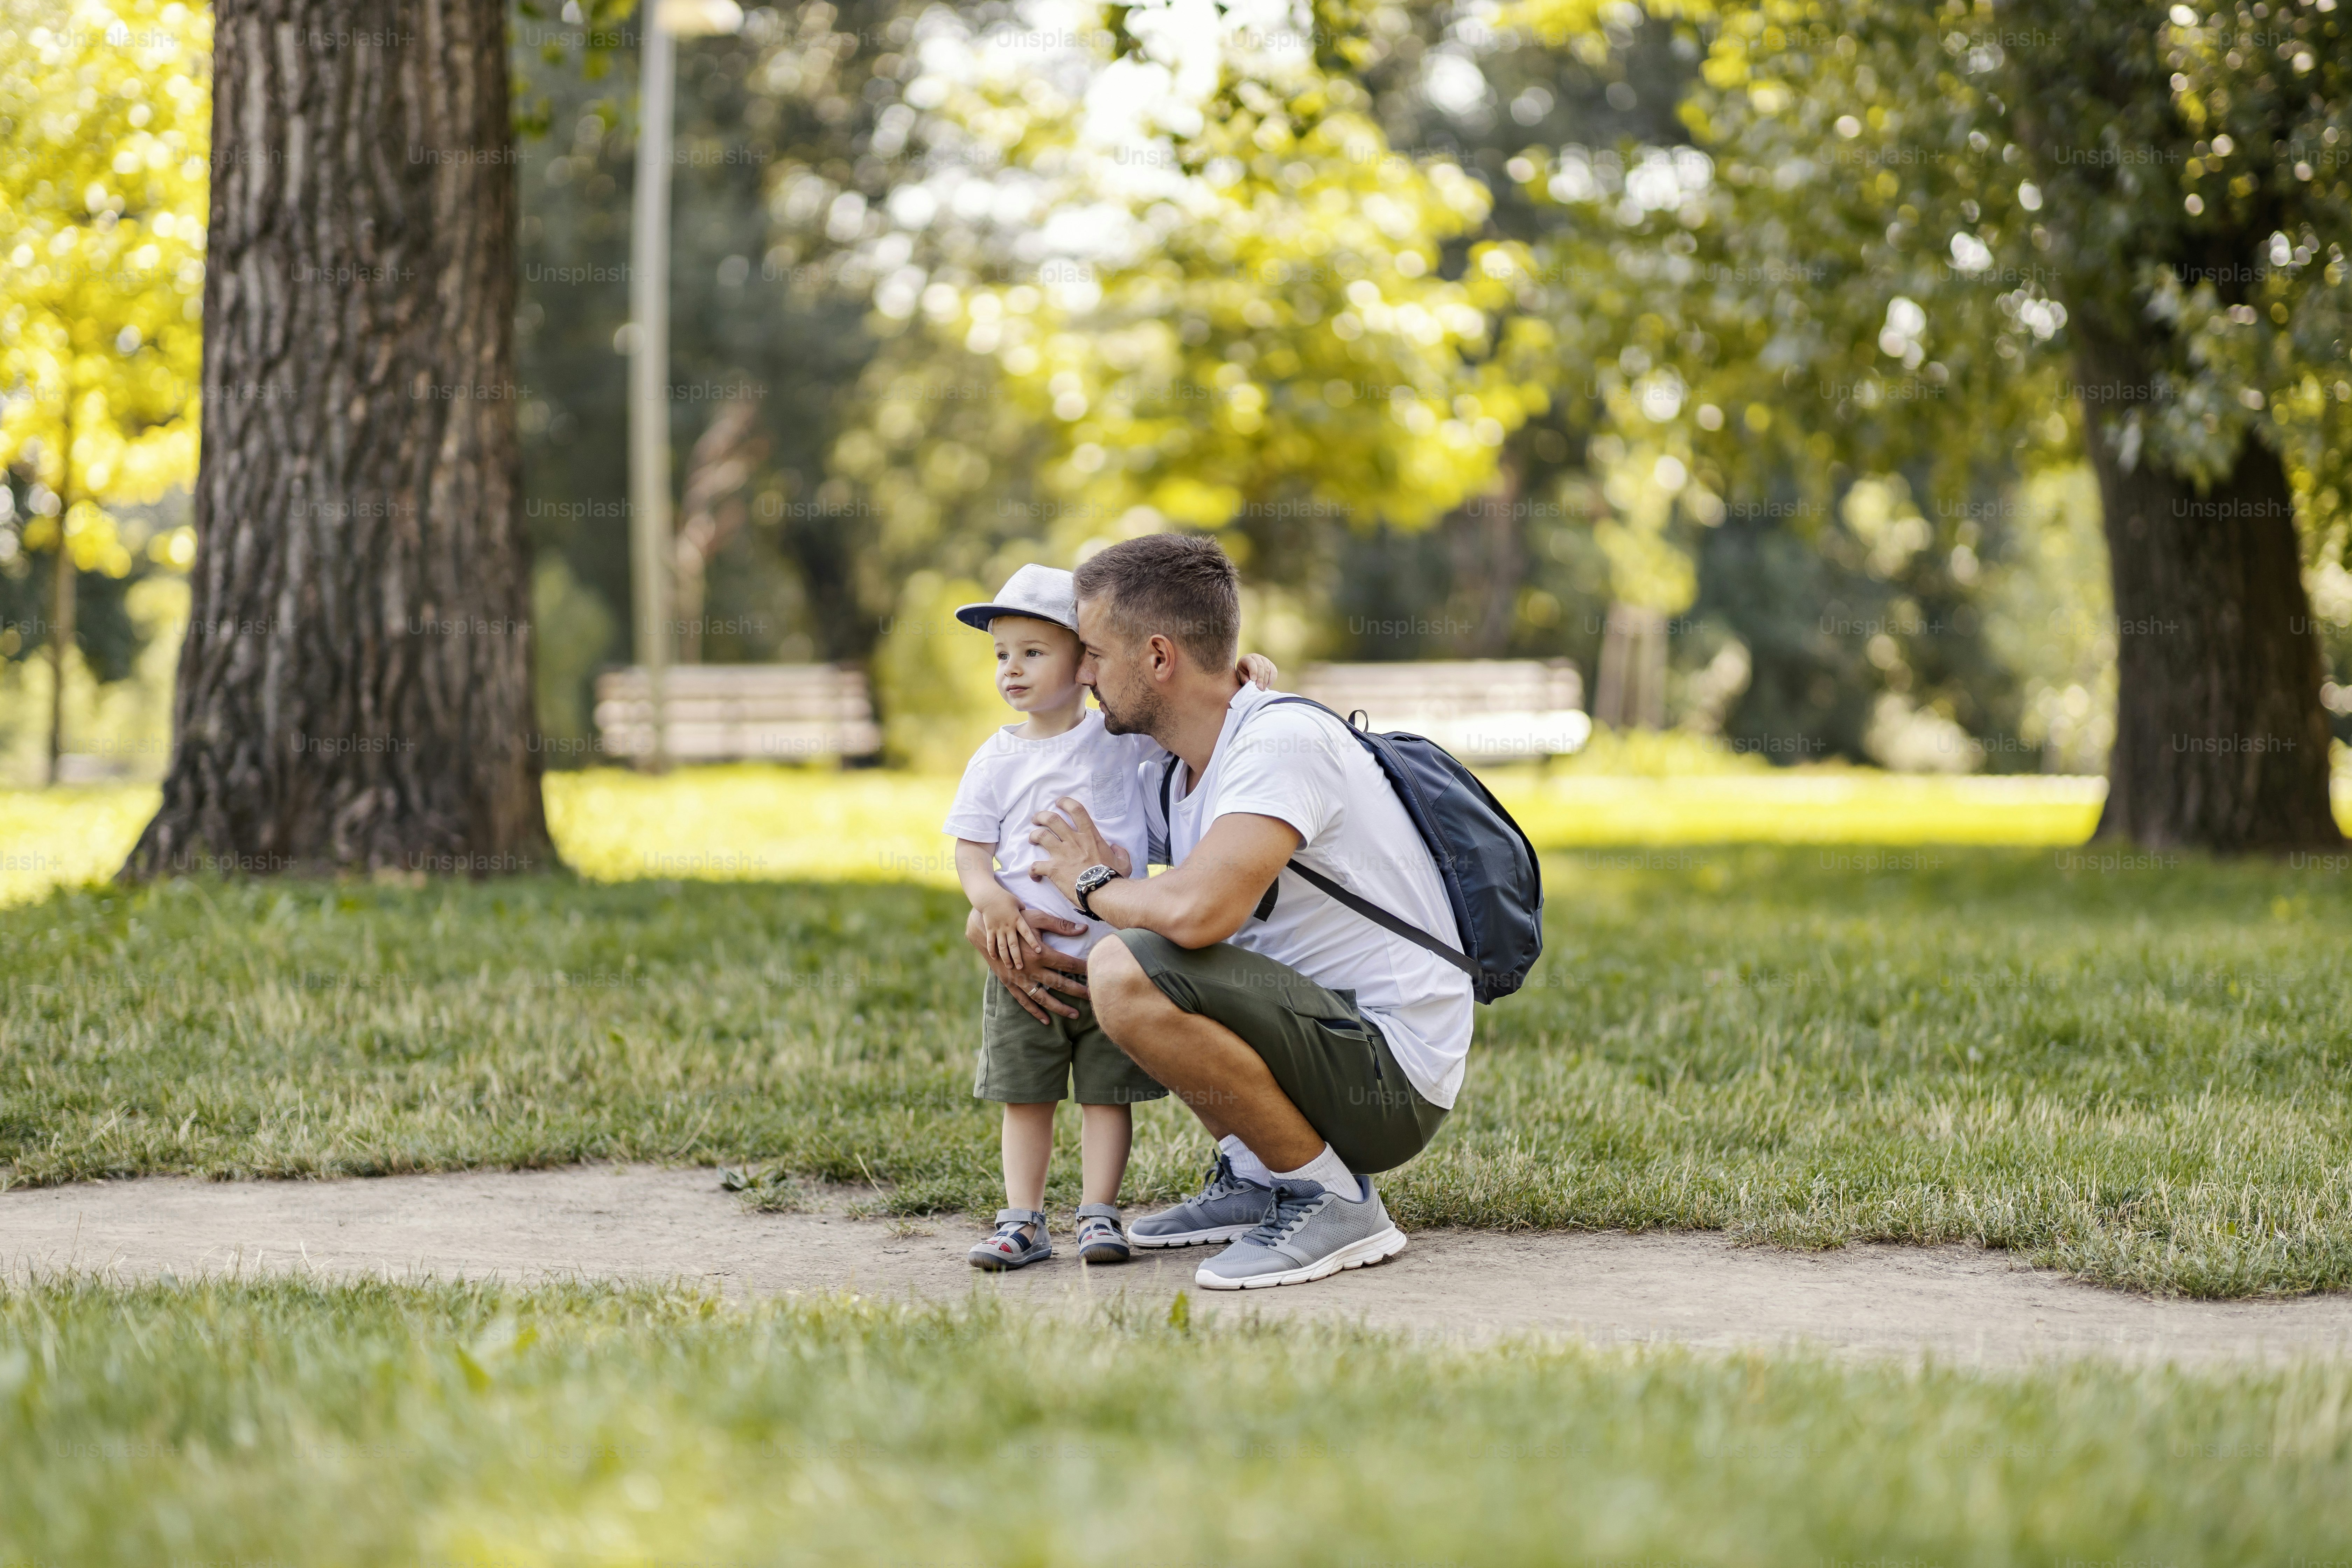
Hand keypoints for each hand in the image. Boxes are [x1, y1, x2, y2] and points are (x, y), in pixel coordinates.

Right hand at [966, 905, 1089, 1021]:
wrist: (986, 929)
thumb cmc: (1016, 921)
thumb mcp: (1038, 919)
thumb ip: (1061, 925)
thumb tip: (1083, 929)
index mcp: (1040, 953)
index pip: (1068, 963)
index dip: (1084, 968)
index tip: (1097, 973)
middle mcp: (1031, 969)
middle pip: (1060, 983)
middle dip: (1078, 991)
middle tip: (1093, 998)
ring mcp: (1019, 978)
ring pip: (1043, 997)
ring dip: (1059, 1007)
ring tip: (1075, 1014)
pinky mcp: (1010, 983)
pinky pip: (1024, 1001)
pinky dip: (1034, 1011)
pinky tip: (1046, 1020)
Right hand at [974, 893, 1039, 971]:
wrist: (988, 896)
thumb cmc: (1006, 899)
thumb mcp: (1019, 903)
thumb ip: (1026, 914)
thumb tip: (1035, 921)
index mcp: (1017, 919)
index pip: (1026, 932)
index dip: (1032, 942)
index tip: (1038, 951)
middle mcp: (1008, 926)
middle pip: (1013, 944)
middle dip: (1017, 956)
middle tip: (1021, 967)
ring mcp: (998, 928)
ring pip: (1002, 946)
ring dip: (1005, 957)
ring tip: (1009, 967)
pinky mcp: (990, 929)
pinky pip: (991, 942)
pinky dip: (992, 950)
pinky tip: (995, 958)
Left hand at [1028, 795, 1130, 903]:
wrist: (1103, 892)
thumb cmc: (1113, 878)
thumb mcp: (1124, 863)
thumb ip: (1120, 853)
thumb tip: (1117, 848)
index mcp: (1090, 836)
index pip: (1076, 810)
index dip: (1065, 803)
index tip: (1059, 802)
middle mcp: (1074, 841)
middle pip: (1052, 819)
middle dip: (1041, 816)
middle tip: (1037, 819)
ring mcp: (1062, 854)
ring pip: (1041, 835)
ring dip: (1034, 836)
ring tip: (1032, 839)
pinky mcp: (1053, 869)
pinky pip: (1036, 866)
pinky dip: (1032, 870)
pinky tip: (1035, 875)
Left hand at [1237, 652, 1277, 688]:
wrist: (1248, 670)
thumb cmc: (1243, 673)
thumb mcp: (1240, 675)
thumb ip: (1243, 678)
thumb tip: (1248, 682)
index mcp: (1247, 658)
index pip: (1251, 663)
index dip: (1253, 671)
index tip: (1253, 679)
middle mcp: (1256, 657)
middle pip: (1261, 666)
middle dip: (1260, 678)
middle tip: (1259, 687)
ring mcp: (1265, 660)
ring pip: (1268, 669)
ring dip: (1266, 680)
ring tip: (1262, 688)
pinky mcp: (1271, 665)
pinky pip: (1274, 672)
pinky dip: (1272, 679)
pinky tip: (1268, 685)